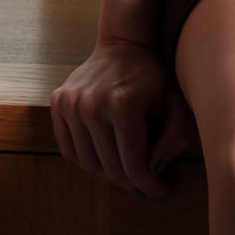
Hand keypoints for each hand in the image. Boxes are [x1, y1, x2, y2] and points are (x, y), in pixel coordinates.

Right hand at [50, 37, 198, 196]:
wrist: (124, 43)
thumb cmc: (153, 77)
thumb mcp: (176, 103)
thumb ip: (175, 138)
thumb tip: (154, 169)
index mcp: (123, 104)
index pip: (134, 165)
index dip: (149, 185)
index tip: (161, 191)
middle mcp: (92, 104)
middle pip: (110, 167)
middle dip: (131, 181)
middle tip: (144, 180)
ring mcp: (71, 102)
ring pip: (87, 163)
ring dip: (108, 172)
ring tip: (125, 167)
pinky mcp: (58, 102)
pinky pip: (69, 149)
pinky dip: (86, 159)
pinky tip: (103, 154)